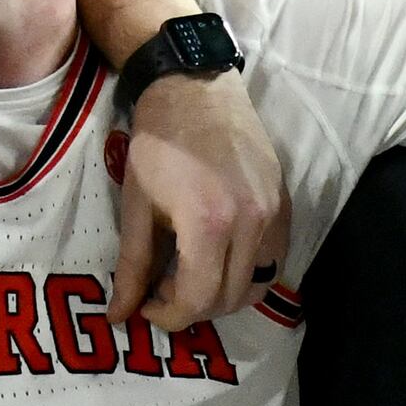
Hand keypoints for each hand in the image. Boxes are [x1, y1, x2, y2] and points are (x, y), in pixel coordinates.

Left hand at [111, 72, 291, 331]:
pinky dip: (247, 273)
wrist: (195, 89)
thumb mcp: (136, 207)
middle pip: (229, 299)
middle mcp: (251, 224)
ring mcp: (274, 214)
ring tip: (193, 278)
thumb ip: (132, 267)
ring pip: (258, 285)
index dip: (169, 316)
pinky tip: (220, 258)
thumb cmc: (158, 144)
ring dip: (224, 296)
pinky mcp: (286, 204)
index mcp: (209, 223)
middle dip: (193, 309)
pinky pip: (273, 259)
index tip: (146, 306)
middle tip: (164, 292)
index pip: (198, 299)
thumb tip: (119, 316)